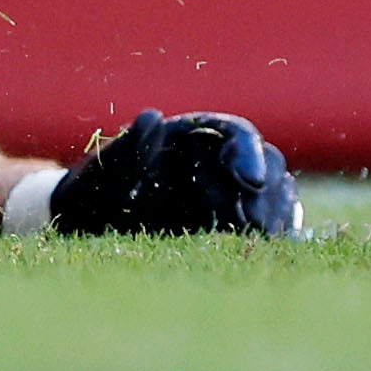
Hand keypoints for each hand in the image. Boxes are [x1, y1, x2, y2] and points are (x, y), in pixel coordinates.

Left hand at [47, 108, 300, 236]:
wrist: (91, 234)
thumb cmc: (94, 195)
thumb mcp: (104, 172)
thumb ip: (129, 148)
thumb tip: (152, 118)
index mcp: (193, 137)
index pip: (236, 134)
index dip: (248, 153)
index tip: (250, 181)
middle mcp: (219, 164)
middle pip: (267, 164)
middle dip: (266, 192)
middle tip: (252, 222)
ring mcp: (232, 197)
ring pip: (276, 196)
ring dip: (275, 216)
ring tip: (260, 240)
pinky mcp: (235, 230)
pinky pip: (272, 229)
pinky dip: (279, 238)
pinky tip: (274, 252)